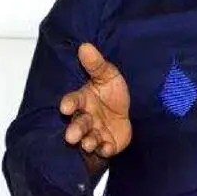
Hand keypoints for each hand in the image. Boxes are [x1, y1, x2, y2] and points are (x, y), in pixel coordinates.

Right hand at [59, 43, 131, 158]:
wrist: (130, 110)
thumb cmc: (112, 92)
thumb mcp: (108, 75)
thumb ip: (96, 64)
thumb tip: (85, 46)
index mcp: (84, 100)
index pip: (73, 101)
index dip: (69, 104)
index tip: (65, 107)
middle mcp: (87, 117)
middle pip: (78, 124)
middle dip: (75, 130)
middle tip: (71, 136)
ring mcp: (96, 132)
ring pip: (88, 139)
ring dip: (88, 141)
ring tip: (89, 142)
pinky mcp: (107, 144)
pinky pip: (104, 149)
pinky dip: (104, 149)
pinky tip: (107, 147)